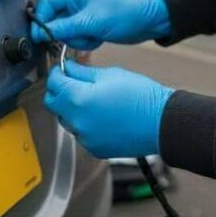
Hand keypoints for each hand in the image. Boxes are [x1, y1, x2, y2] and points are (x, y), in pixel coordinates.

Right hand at [30, 0, 170, 50]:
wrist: (149, 22)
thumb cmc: (123, 14)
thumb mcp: (91, 22)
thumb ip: (63, 28)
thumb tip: (39, 33)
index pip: (48, 2)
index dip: (41, 19)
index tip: (39, 36)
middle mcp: (76, 0)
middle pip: (55, 18)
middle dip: (65, 31)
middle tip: (78, 37)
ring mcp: (83, 12)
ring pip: (65, 30)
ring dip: (76, 38)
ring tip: (93, 37)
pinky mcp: (89, 24)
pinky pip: (76, 35)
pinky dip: (85, 41)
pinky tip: (97, 39)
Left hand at [43, 60, 173, 158]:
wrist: (163, 124)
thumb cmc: (140, 96)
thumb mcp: (109, 74)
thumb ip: (82, 71)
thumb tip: (67, 67)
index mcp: (78, 99)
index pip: (53, 83)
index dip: (56, 72)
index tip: (62, 69)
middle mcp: (77, 121)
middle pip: (53, 103)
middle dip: (59, 91)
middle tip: (72, 82)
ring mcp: (85, 137)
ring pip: (65, 119)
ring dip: (70, 108)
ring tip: (91, 100)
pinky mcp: (94, 148)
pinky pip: (80, 133)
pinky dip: (84, 124)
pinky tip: (100, 116)